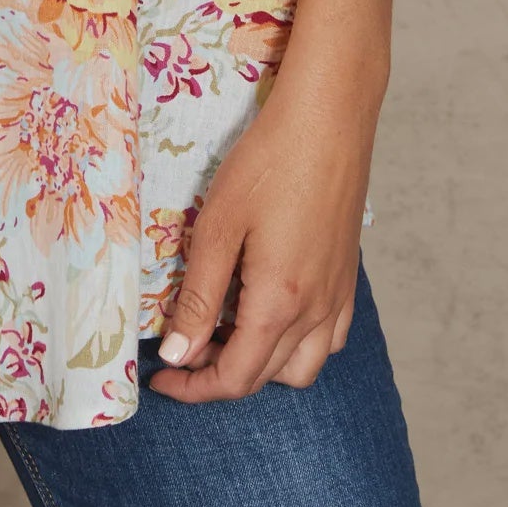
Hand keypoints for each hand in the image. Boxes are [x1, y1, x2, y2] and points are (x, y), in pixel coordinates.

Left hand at [146, 57, 377, 402]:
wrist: (329, 118)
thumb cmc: (268, 163)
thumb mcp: (218, 227)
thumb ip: (199, 297)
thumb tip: (178, 355)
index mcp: (279, 305)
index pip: (234, 378)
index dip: (192, 387)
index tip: (159, 376)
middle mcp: (316, 313)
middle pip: (266, 377)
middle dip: (218, 375)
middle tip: (181, 345)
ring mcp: (339, 297)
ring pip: (303, 366)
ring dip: (261, 364)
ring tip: (223, 329)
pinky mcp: (348, 277)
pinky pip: (328, 338)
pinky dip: (296, 344)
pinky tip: (269, 310)